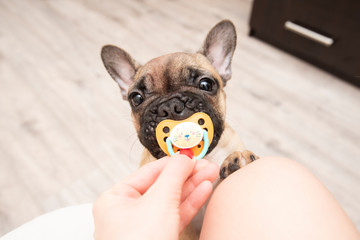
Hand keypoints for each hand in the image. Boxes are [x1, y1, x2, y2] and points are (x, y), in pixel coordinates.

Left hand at [93, 154, 218, 239]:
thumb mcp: (158, 202)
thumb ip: (173, 175)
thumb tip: (184, 156)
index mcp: (116, 199)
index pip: (149, 172)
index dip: (173, 162)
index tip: (192, 154)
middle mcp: (127, 211)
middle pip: (162, 185)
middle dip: (187, 174)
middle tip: (207, 165)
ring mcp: (143, 226)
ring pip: (171, 200)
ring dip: (192, 186)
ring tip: (211, 174)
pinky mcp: (158, 237)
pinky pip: (175, 214)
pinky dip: (190, 202)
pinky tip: (204, 190)